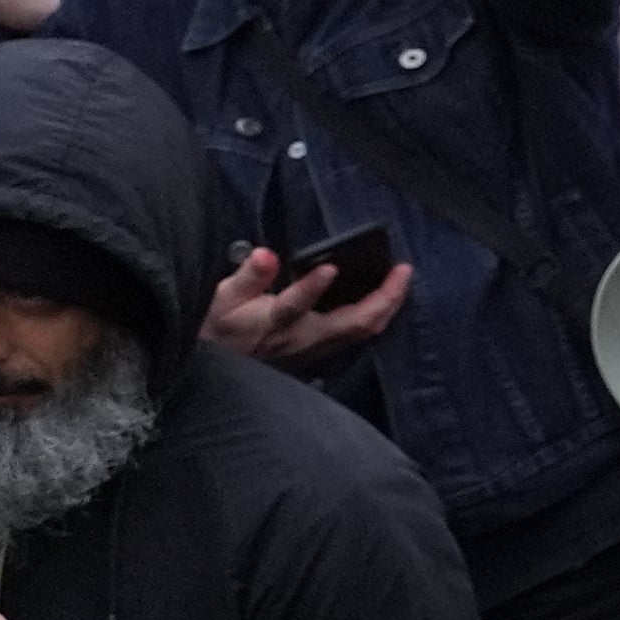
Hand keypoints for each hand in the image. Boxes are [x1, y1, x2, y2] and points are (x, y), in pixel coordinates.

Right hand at [202, 244, 412, 371]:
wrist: (217, 365)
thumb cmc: (220, 327)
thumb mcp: (224, 298)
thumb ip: (249, 276)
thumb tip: (266, 254)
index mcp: (274, 322)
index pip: (294, 306)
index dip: (312, 287)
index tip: (329, 268)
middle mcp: (303, 337)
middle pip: (353, 323)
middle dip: (384, 297)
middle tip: (402, 270)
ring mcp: (316, 346)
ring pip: (363, 331)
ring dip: (387, 306)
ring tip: (401, 280)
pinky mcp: (322, 350)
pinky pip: (359, 334)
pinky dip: (378, 315)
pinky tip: (386, 299)